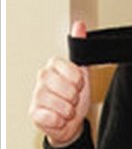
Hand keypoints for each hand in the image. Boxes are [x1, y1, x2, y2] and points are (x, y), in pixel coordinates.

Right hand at [29, 21, 90, 147]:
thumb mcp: (82, 74)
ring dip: (68, 112)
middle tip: (71, 99)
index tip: (77, 86)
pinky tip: (57, 118)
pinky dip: (60, 122)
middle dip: (74, 98)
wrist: (70, 123)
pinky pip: (53, 118)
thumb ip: (80, 51)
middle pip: (68, 90)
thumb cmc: (74, 98)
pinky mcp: (34, 113)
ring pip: (62, 106)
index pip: (74, 73)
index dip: (79, 83)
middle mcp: (42, 77)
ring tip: (65, 109)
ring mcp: (36, 95)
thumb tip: (79, 25)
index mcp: (54, 66)